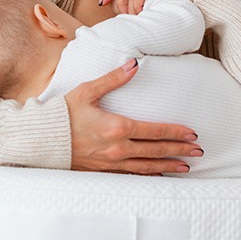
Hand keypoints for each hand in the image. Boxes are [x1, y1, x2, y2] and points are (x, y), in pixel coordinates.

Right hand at [65, 59, 201, 174]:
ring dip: (168, 166)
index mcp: (116, 127)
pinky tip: (158, 175)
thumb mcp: (87, 91)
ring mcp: (111, 162)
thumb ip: (113, 79)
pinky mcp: (103, 170)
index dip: (175, 132)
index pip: (154, 130)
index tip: (192, 133)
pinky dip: (148, 175)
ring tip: (185, 167)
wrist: (42, 139)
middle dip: (179, 151)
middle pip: (155, 150)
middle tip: (198, 152)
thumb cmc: (63, 113)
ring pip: (146, 166)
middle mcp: (117, 148)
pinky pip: (131, 175)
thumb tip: (134, 64)